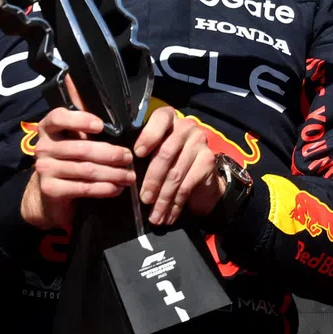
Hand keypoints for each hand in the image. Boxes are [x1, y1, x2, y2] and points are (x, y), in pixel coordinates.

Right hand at [20, 77, 136, 230]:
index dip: (80, 119)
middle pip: (82, 148)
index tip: (101, 125)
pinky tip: (116, 188)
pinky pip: (83, 188)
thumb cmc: (68, 158)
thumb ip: (77, 109)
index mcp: (48, 127)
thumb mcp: (73, 133)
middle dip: (111, 154)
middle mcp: (42, 146)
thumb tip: (73, 74)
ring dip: (113, 173)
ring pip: (86, 169)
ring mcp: (44, 169)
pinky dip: (104, 189)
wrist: (49, 195)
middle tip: (129, 158)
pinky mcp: (51, 190)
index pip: (59, 116)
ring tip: (129, 176)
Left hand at [135, 105, 225, 224]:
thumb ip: (143, 153)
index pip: (159, 119)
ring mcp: (199, 142)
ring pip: (176, 173)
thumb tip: (124, 171)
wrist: (201, 175)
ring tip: (155, 215)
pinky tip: (169, 215)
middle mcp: (186, 126)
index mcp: (168, 118)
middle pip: (166, 153)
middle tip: (144, 199)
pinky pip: (187, 185)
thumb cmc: (169, 161)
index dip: (148, 136)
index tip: (137, 154)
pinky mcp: (208, 161)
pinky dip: (176, 204)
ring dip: (163, 198)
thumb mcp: (154, 151)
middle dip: (152, 179)